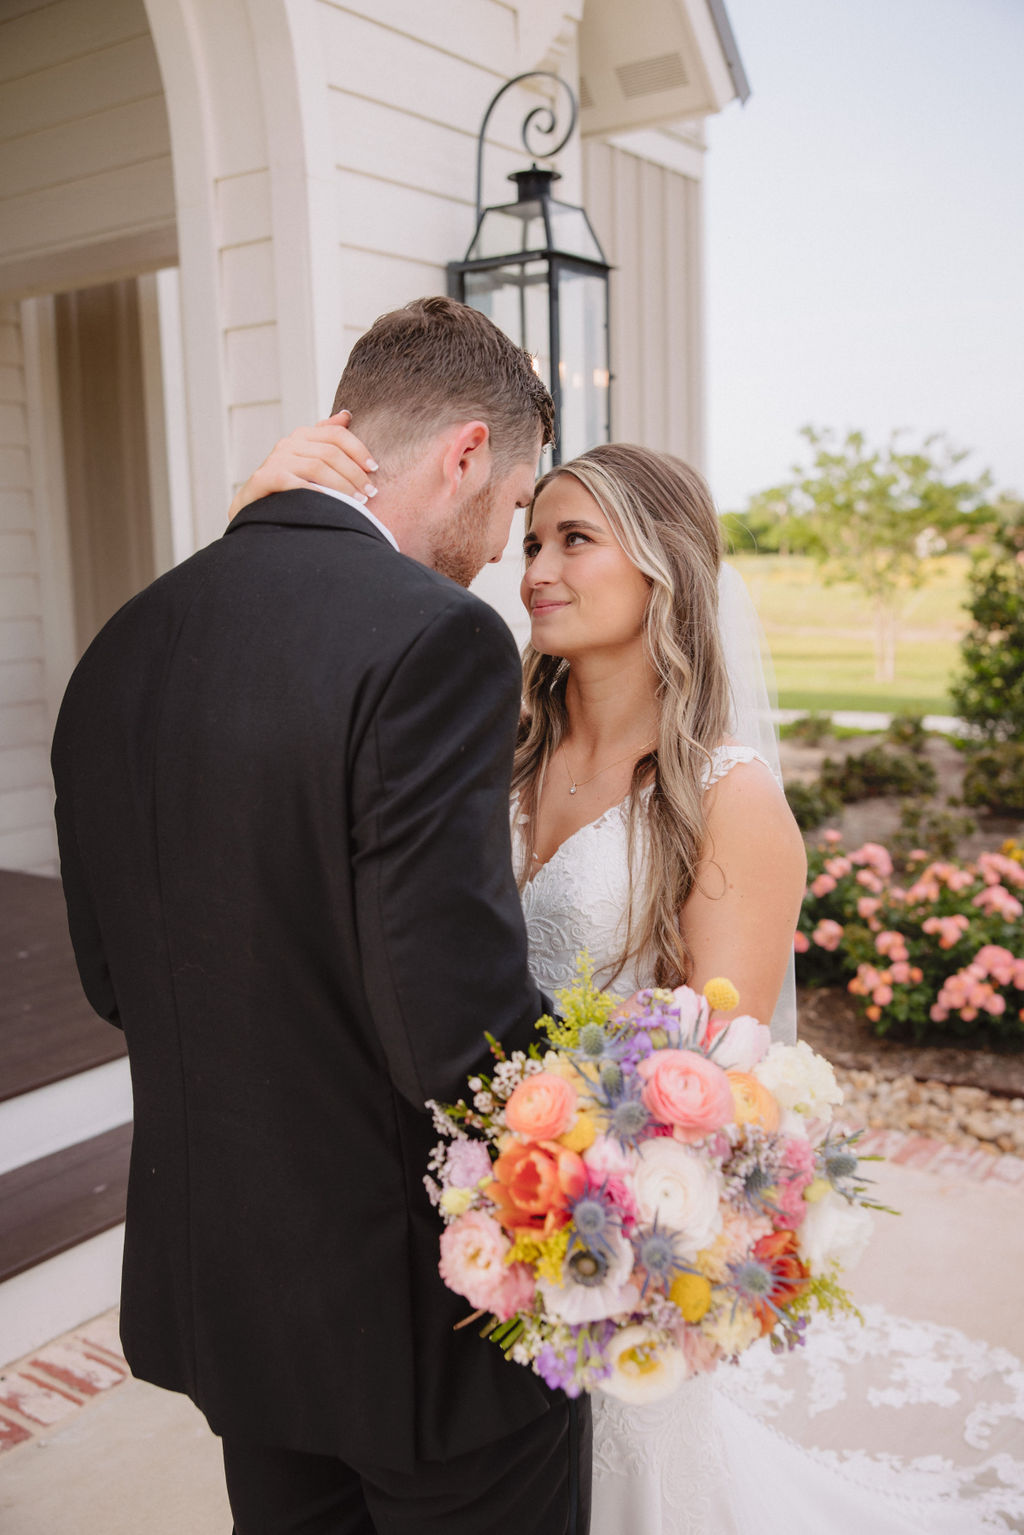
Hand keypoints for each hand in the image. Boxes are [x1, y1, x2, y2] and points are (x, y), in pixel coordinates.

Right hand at [227, 410, 378, 520]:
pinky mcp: (265, 478)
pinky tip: (332, 503)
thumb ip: (326, 438)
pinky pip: (297, 483)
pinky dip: (317, 492)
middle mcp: (288, 443)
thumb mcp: (307, 460)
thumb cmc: (287, 487)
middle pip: (330, 452)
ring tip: (358, 502)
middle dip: (355, 474)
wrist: (253, 507)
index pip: (336, 434)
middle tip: (370, 493)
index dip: (359, 450)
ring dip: (342, 485)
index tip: (374, 469)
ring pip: (318, 467)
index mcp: (302, 436)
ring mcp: (275, 460)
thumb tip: (346, 414)